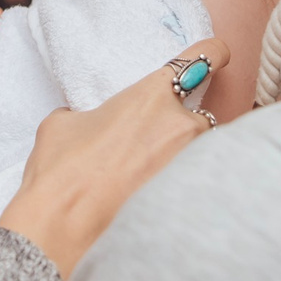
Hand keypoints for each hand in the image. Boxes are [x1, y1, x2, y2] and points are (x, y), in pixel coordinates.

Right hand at [0, 38, 227, 279]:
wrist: (63, 227)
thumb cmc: (61, 172)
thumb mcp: (63, 125)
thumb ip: (88, 114)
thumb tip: (87, 123)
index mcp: (151, 95)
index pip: (204, 58)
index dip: (214, 53)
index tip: (218, 55)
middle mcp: (180, 125)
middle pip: (201, 114)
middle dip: (183, 127)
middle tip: (152, 145)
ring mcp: (189, 164)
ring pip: (199, 152)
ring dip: (179, 160)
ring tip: (145, 179)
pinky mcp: (189, 199)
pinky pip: (193, 183)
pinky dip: (179, 189)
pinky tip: (150, 202)